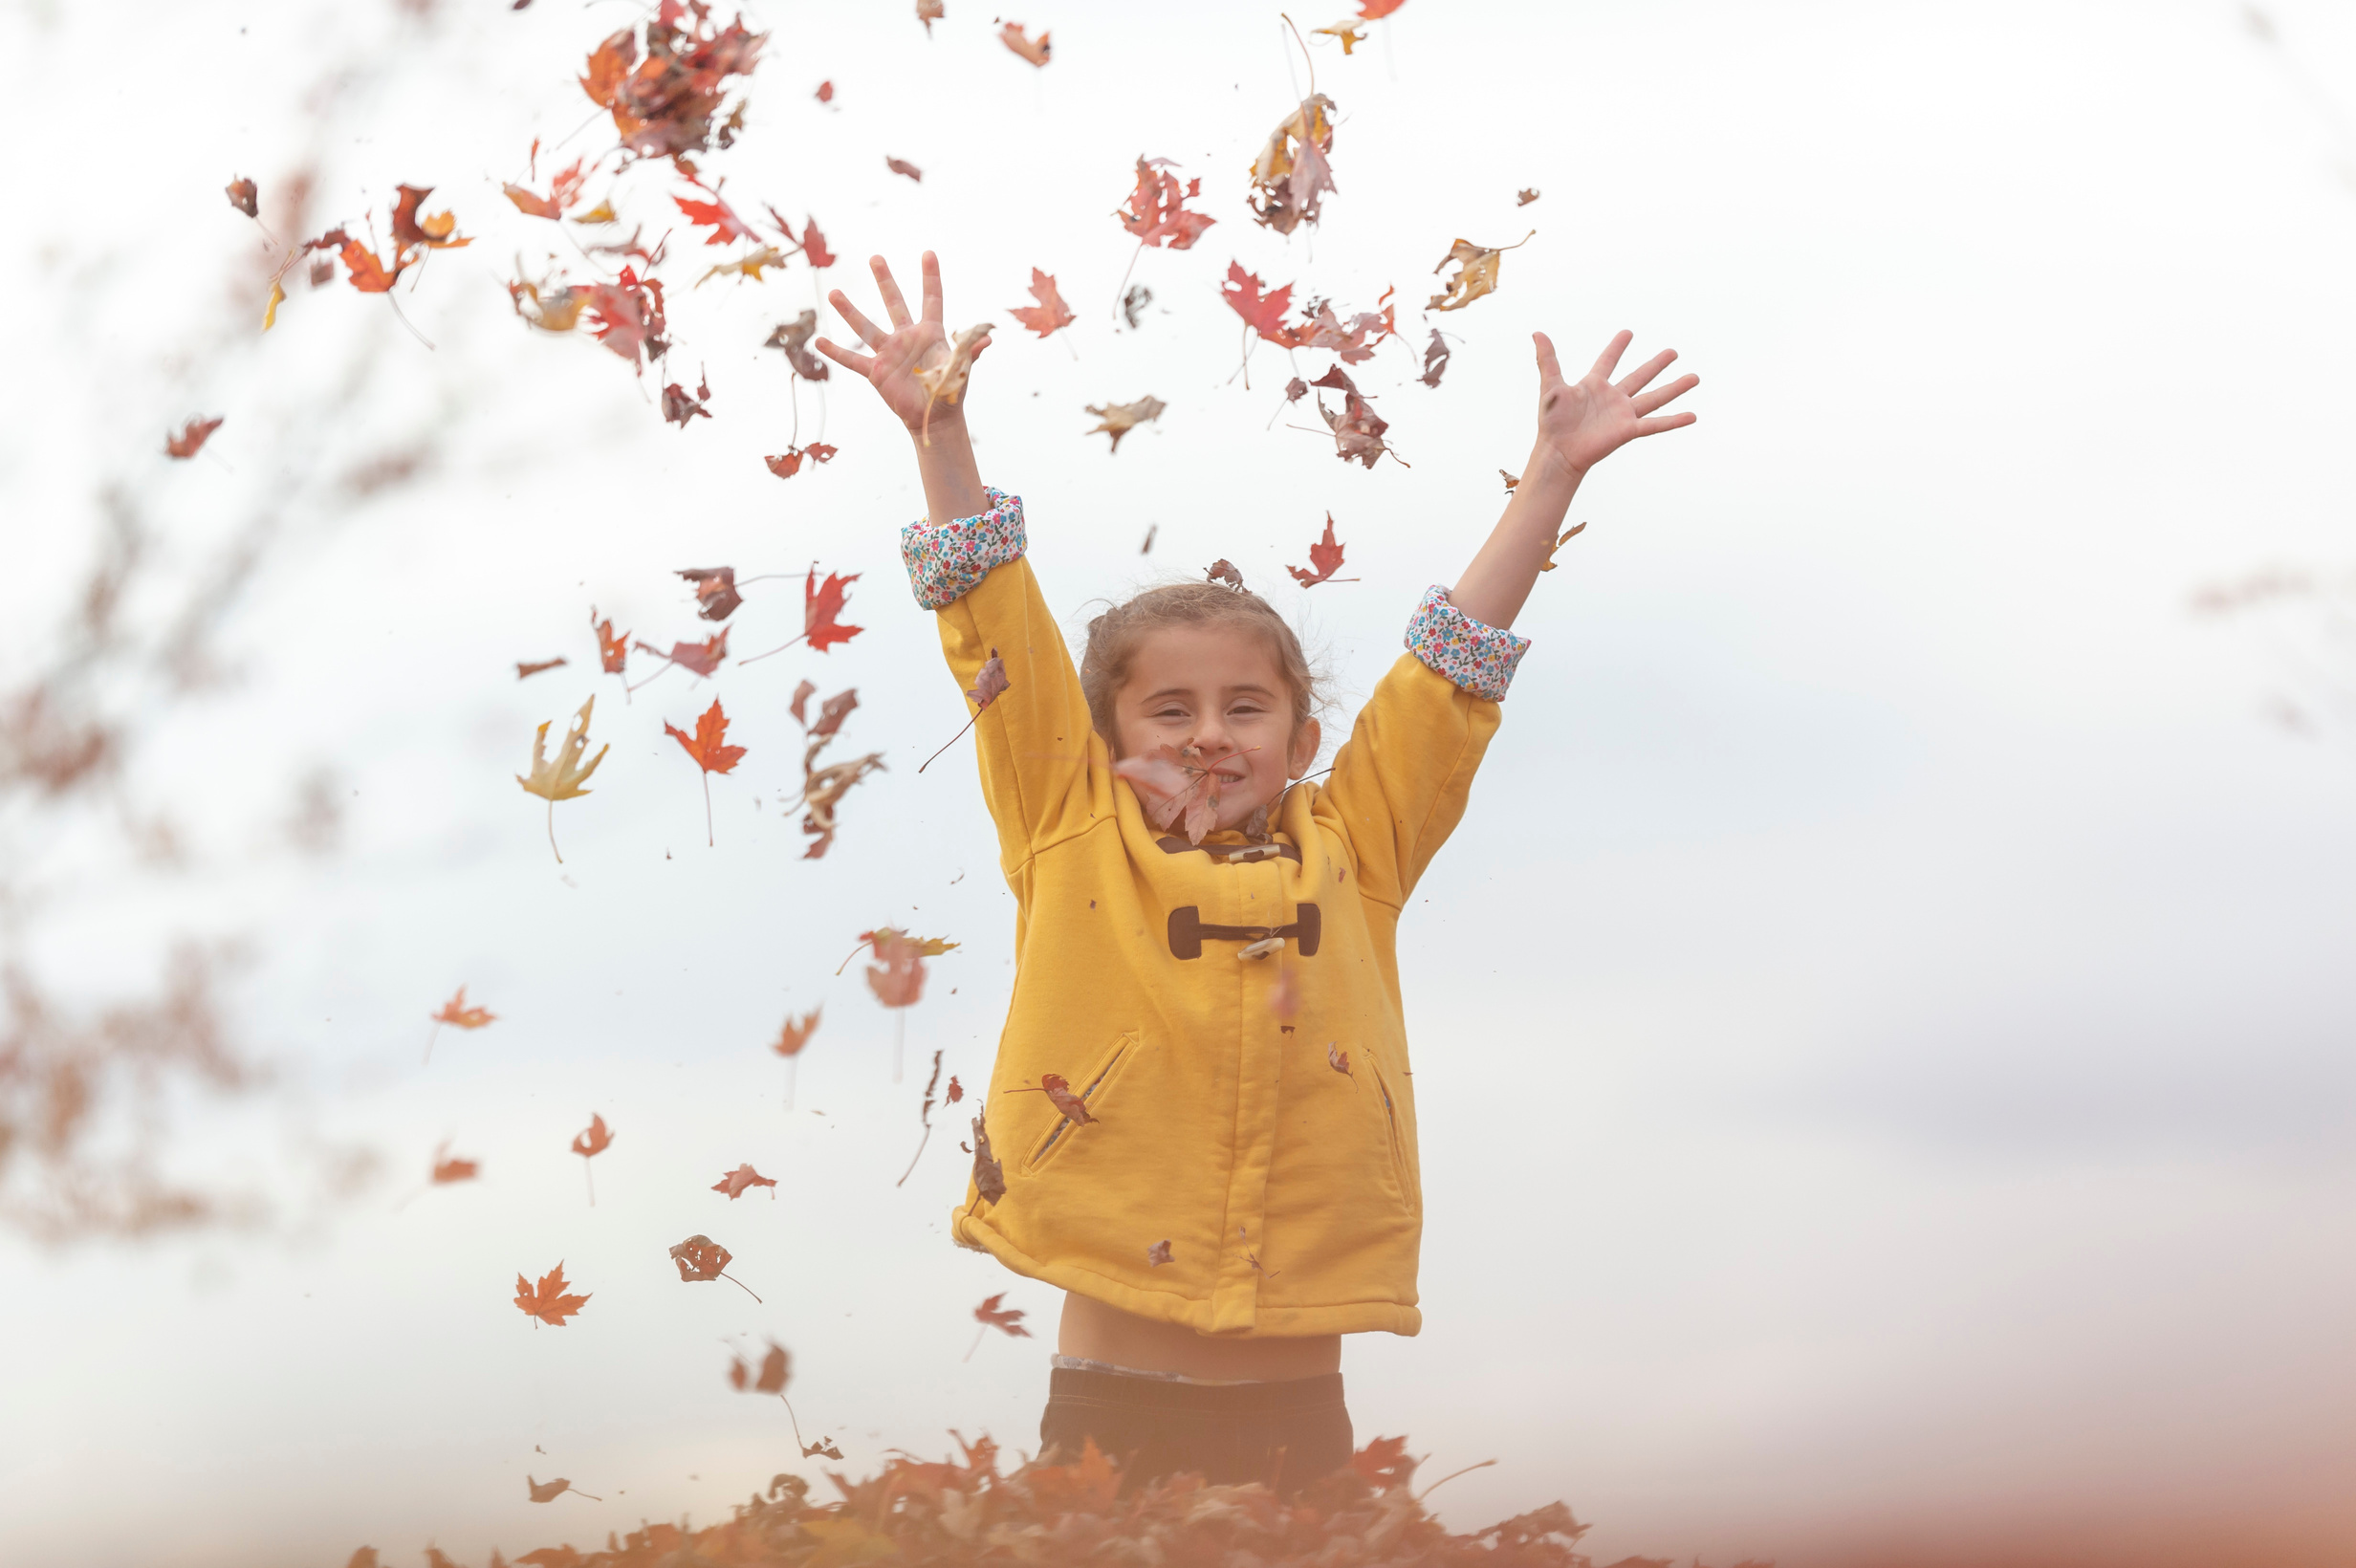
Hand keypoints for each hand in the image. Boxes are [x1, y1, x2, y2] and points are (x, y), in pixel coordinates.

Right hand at [814, 251, 982, 432]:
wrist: (935, 418)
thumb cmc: (950, 391)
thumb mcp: (960, 370)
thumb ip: (969, 352)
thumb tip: (987, 339)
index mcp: (930, 333)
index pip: (931, 299)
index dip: (930, 277)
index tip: (928, 253)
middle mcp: (907, 337)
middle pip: (895, 303)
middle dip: (885, 280)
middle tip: (875, 257)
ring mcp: (889, 353)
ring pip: (866, 328)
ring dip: (850, 311)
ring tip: (834, 293)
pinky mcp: (877, 372)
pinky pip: (853, 360)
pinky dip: (836, 352)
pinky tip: (819, 341)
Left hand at [1528, 329, 1698, 479]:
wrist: (1558, 452)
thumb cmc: (1551, 423)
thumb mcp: (1550, 386)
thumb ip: (1547, 359)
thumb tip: (1537, 332)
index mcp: (1593, 385)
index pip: (1608, 361)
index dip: (1617, 347)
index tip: (1628, 333)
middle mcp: (1612, 398)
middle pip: (1639, 376)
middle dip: (1656, 364)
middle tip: (1673, 352)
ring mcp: (1623, 414)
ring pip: (1655, 397)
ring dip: (1675, 388)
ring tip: (1695, 377)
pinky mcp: (1629, 430)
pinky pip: (1656, 424)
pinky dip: (1674, 420)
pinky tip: (1692, 416)